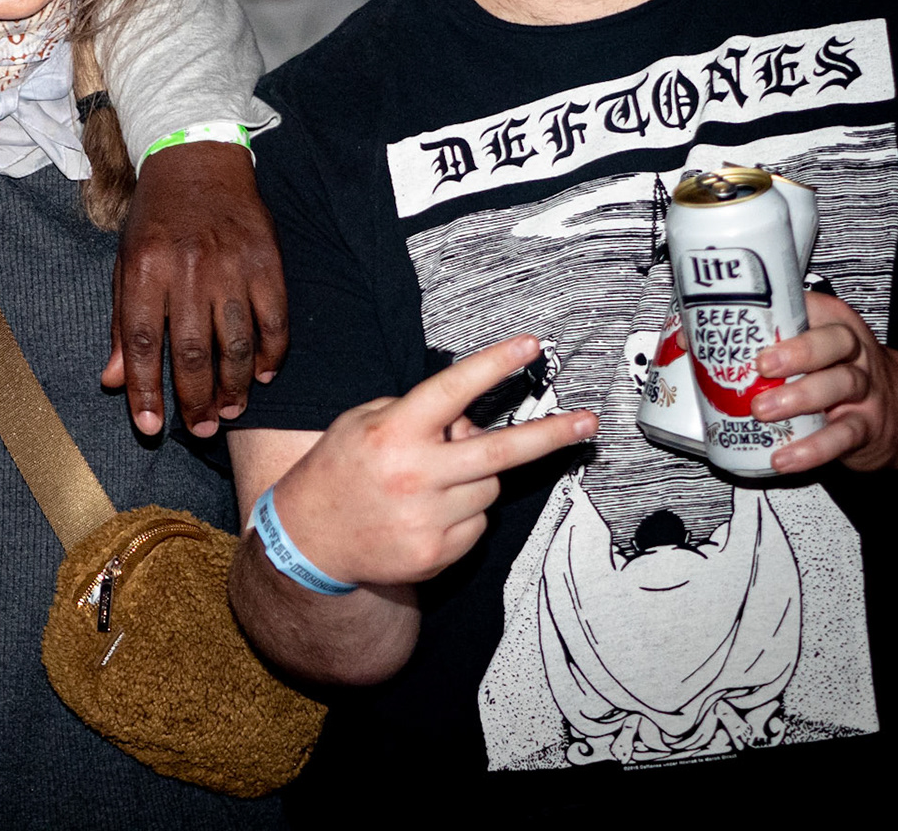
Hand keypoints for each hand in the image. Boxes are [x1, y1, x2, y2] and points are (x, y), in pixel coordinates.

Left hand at [104, 141, 286, 436]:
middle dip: (195, 400)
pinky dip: (270, 354)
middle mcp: (187, 268)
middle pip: (191, 351)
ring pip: (235, 343)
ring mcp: (231, 265)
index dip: (145, 390)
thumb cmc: (155, 219)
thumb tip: (114, 381)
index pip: (141, 342)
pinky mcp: (267, 261)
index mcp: (144, 268)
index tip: (150, 427)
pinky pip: (273, 320)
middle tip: (199, 428)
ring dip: (233, 386)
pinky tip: (262, 375)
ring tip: (228, 411)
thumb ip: (119, 324)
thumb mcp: (125, 263)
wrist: (198, 162)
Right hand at [270, 335, 597, 586]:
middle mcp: (414, 474)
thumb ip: (420, 415)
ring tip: (432, 480)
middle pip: (500, 451)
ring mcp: (428, 518)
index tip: (530, 347)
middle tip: (587, 422)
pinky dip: (464, 511)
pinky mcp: (438, 551)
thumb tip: (473, 424)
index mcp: (394, 432)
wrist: (309, 538)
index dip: (494, 365)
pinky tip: (427, 510)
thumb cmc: (339, 469)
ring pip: (489, 486)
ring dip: (476, 477)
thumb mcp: (364, 422)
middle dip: (550, 434)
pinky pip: (478, 521)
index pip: (453, 391)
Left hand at [754, 291, 897, 474]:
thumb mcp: (809, 350)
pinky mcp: (867, 427)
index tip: (739, 323)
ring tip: (762, 410)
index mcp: (832, 325)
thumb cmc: (837, 373)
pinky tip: (785, 456)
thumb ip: (760, 342)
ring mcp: (864, 390)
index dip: (773, 312)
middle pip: (834, 342)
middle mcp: (853, 353)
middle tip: (762, 366)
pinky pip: (842, 436)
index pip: (809, 307)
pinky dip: (812, 449)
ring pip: (839, 385)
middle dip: (798, 352)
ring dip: (798, 398)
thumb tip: (689, 339)